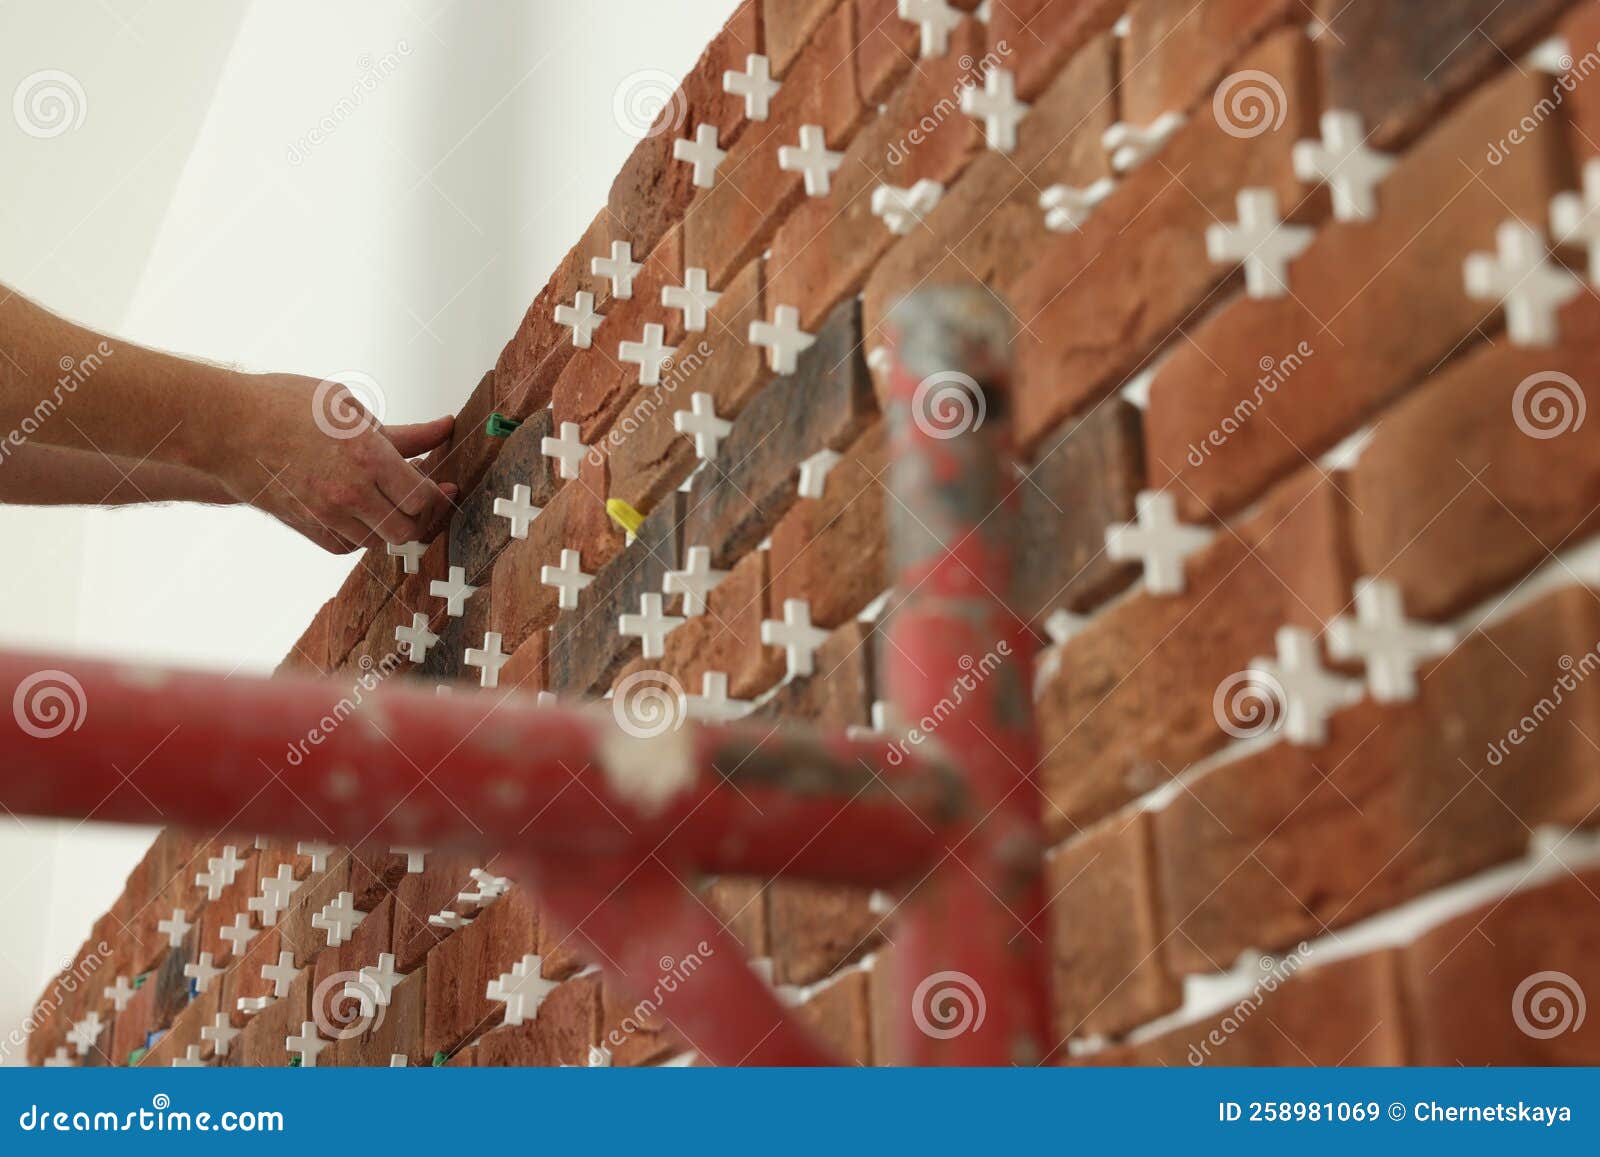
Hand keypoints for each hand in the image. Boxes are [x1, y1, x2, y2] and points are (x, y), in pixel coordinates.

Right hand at [209, 373, 458, 553]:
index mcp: (367, 456)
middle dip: (420, 515)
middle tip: (420, 496)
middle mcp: (349, 492)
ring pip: (378, 542)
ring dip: (391, 524)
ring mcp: (324, 514)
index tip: (444, 483)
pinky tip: (361, 513)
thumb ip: (401, 431)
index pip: (422, 497)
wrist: (224, 424)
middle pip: (406, 529)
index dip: (438, 494)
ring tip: (389, 499)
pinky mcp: (304, 525)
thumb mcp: (348, 406)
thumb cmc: (285, 404)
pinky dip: (359, 536)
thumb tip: (443, 429)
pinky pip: (345, 547)